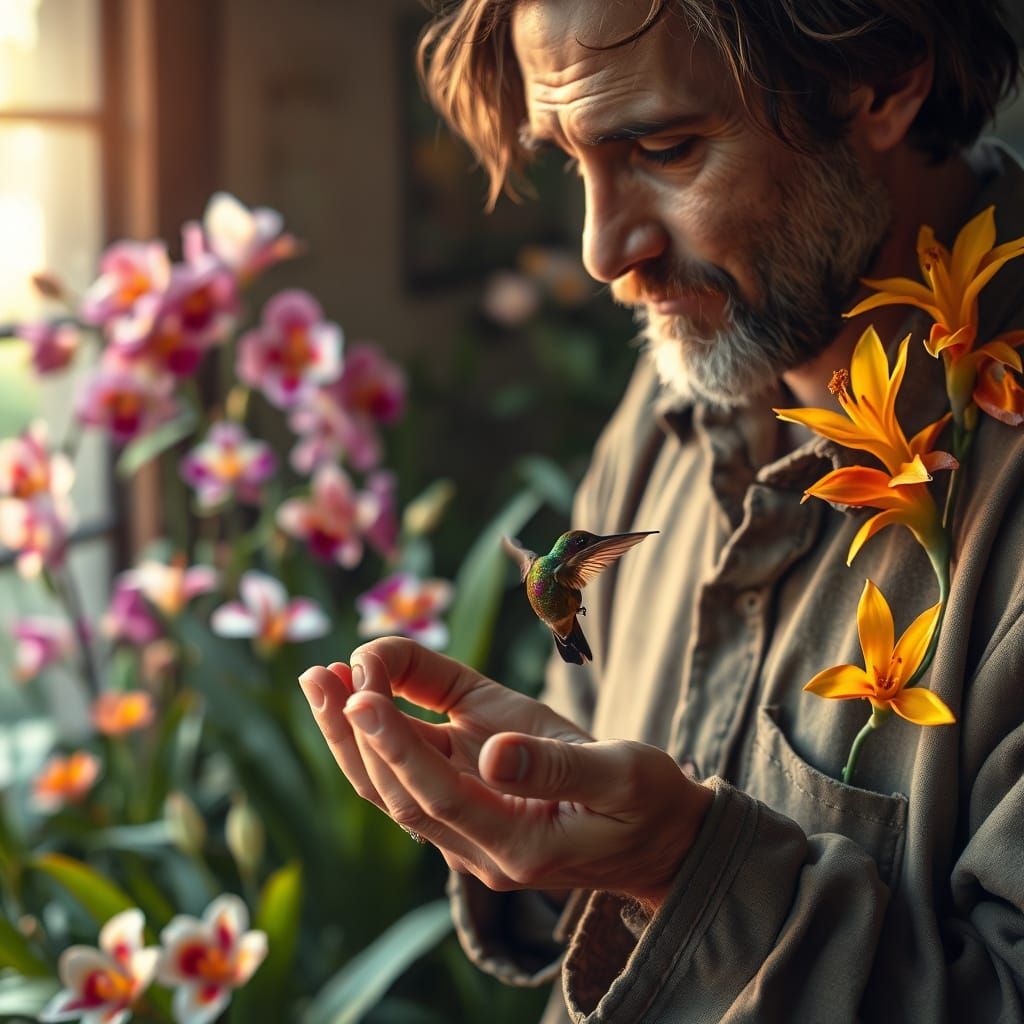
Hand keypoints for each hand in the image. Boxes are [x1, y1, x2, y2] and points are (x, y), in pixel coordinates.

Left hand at [299, 638, 712, 912]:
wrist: (660, 841)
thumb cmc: (649, 801)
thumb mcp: (626, 775)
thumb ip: (561, 768)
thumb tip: (493, 754)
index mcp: (520, 845)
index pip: (439, 794)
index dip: (397, 744)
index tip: (360, 692)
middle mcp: (482, 850)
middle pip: (399, 797)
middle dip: (355, 735)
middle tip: (319, 675)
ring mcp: (472, 836)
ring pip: (395, 793)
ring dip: (353, 738)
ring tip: (319, 679)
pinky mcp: (472, 813)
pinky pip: (414, 780)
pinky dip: (380, 740)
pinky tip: (360, 696)